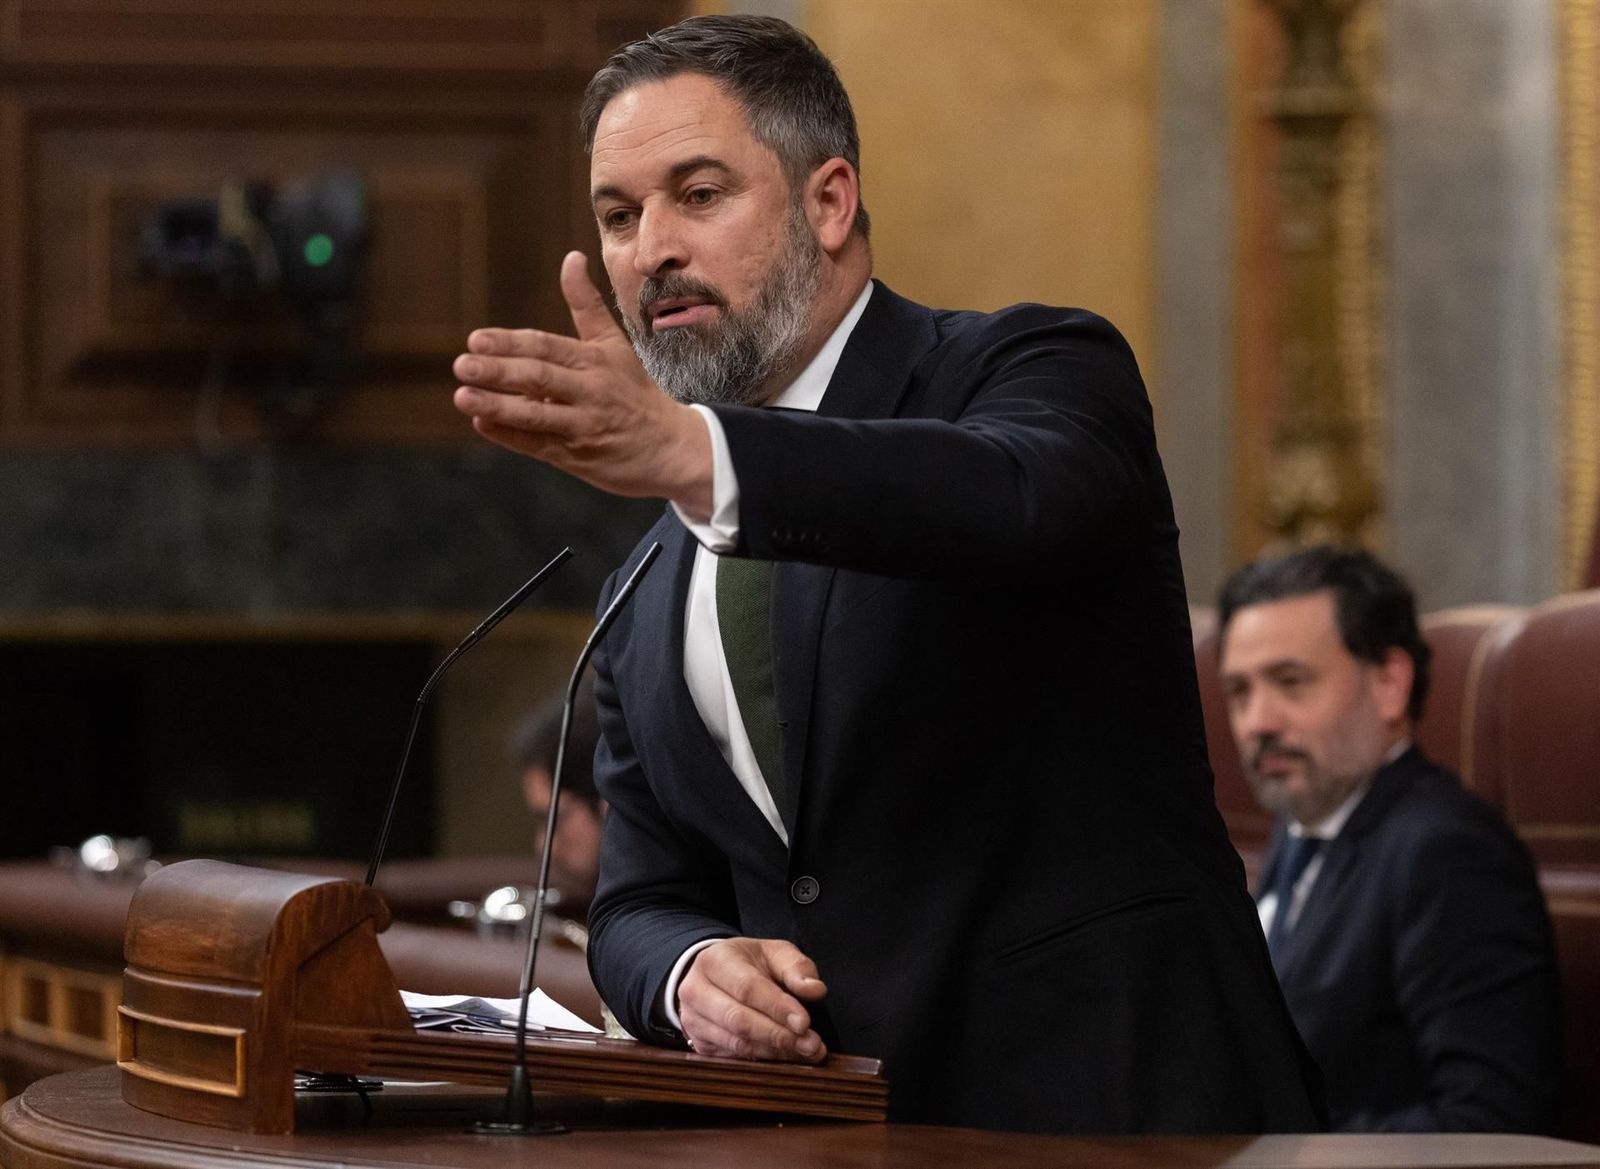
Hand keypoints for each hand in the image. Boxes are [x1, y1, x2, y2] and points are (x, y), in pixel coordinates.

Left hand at [451, 251, 712, 514]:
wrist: (671, 448)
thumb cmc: (634, 392)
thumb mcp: (614, 345)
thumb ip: (586, 304)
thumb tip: (571, 257)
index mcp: (595, 361)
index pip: (546, 347)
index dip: (511, 343)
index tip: (476, 339)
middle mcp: (590, 392)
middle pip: (539, 378)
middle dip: (498, 371)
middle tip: (462, 364)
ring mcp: (583, 427)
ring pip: (536, 416)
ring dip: (497, 406)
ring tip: (463, 396)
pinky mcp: (577, 457)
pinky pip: (538, 446)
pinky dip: (509, 436)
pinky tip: (482, 424)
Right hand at [677, 938, 827, 1063]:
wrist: (716, 975)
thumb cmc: (749, 963)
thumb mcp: (774, 953)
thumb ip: (796, 967)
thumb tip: (814, 990)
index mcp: (714, 961)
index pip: (746, 987)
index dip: (777, 1007)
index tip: (804, 1022)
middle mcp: (696, 991)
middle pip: (739, 1020)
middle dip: (779, 1035)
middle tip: (811, 1044)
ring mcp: (693, 1021)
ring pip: (737, 1043)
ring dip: (775, 1052)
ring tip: (807, 1052)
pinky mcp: (701, 1044)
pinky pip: (734, 1058)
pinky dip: (765, 1060)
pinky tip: (789, 1057)